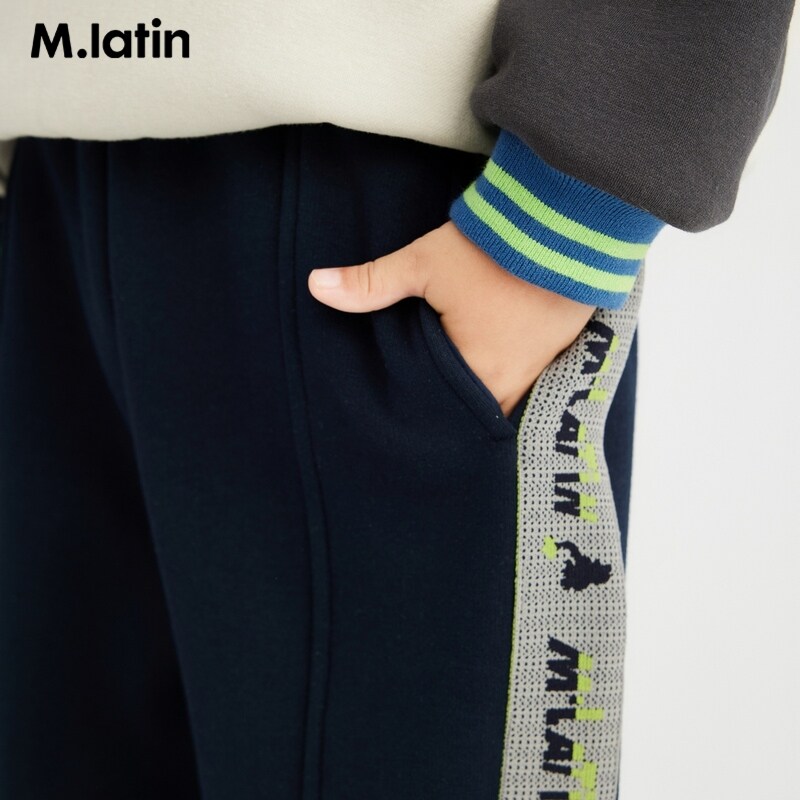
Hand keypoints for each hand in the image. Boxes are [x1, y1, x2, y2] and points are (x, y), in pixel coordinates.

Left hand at [307, 221, 595, 416]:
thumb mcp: (425, 264)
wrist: (568, 220)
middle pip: (473, 411)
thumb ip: (371, 282)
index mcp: (479, 373)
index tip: (408, 417)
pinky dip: (506, 369)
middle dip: (451, 407)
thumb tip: (316, 286)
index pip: (444, 414)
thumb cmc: (494, 249)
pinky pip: (526, 374)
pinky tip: (494, 356)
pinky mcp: (559, 344)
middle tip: (427, 404)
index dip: (425, 415)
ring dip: (479, 390)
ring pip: (501, 395)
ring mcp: (541, 365)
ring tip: (454, 385)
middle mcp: (513, 381)